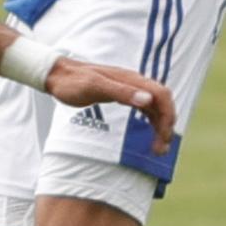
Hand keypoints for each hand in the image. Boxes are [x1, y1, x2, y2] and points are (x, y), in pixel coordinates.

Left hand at [44, 59, 174, 152]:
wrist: (58, 75)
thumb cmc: (73, 82)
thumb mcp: (95, 87)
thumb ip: (121, 92)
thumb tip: (147, 99)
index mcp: (132, 79)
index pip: (162, 95)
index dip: (167, 115)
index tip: (164, 136)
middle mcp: (135, 83)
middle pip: (162, 103)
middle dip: (166, 125)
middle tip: (161, 149)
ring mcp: (129, 89)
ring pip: (155, 107)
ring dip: (160, 126)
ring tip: (158, 148)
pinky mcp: (122, 95)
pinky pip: (145, 109)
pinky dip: (151, 122)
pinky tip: (151, 135)